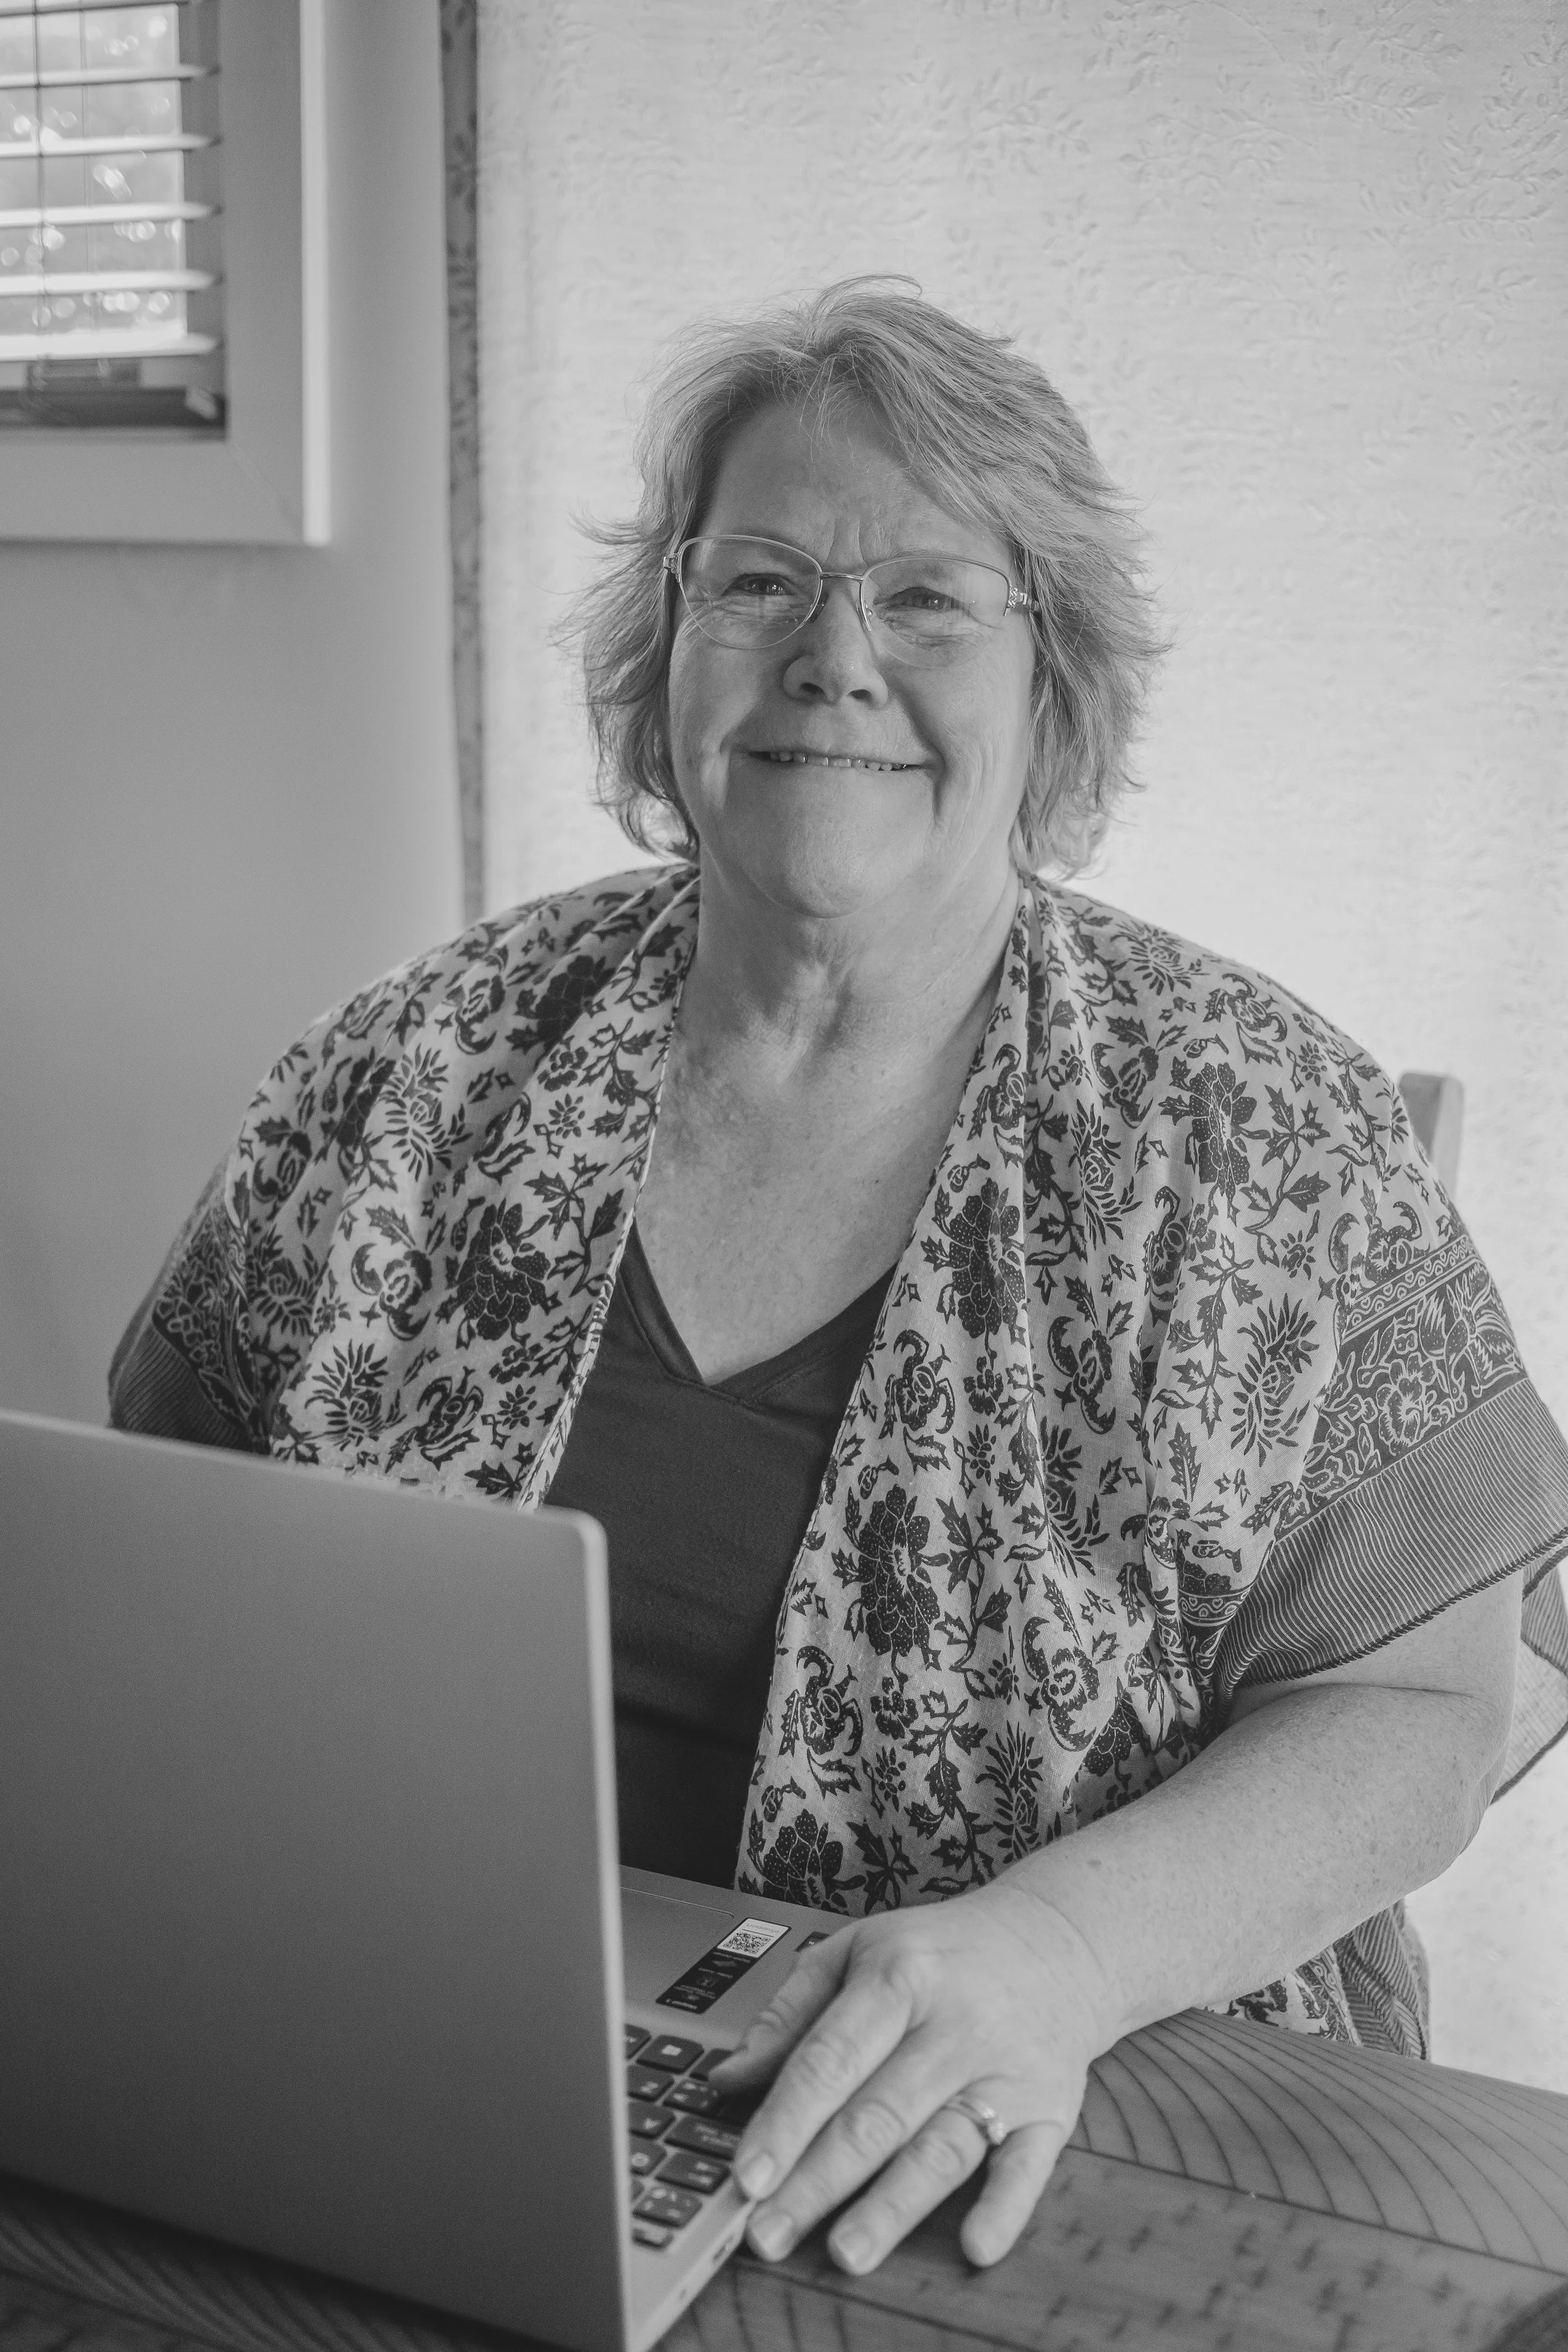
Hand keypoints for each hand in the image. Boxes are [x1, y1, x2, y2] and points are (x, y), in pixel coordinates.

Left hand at [708, 1879, 1107, 2275]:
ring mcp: (1005, 2070)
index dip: (786, 2121)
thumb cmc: (941, 1952)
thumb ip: (789, 2013)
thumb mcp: (859, 1950)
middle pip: (878, 2114)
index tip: (747, 2175)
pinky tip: (975, 2245)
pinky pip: (1027, 2165)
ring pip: (942, 2147)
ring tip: (846, 2252)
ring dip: (893, 2206)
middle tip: (768, 2235)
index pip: (832, 2057)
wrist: (1056, 1938)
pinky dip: (1004, 2209)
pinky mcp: (1050, 2108)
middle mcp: (954, 2024)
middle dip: (817, 2181)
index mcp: (900, 1976)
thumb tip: (725, 2079)